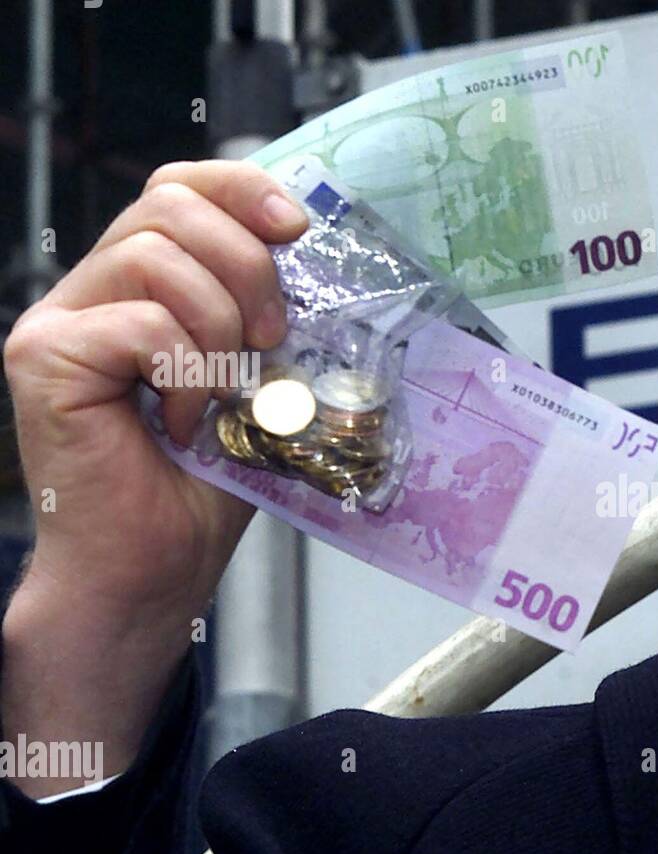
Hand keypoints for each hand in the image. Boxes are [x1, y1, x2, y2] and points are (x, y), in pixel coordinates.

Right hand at [0, 160, 309, 795]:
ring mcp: (58, 320)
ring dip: (218, 328)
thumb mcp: (258, 386)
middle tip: (268, 340)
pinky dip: (186, 375)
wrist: (157, 566)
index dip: (241, 189)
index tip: (298, 227)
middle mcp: (89, 291)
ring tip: (224, 393)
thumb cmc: (202, 488)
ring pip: (154, 256)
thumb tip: (321, 263)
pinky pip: (140, 326)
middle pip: (168, 206)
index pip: (177, 188)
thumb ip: (268, 319)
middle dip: (245, 265)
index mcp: (139, 287)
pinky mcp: (43, 356)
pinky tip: (183, 424)